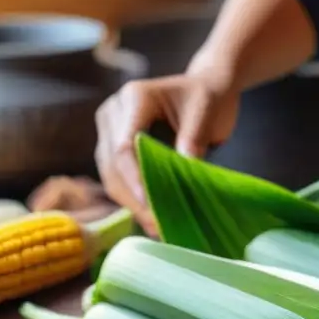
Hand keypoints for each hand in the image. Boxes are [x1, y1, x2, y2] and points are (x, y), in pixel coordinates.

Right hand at [95, 72, 239, 233]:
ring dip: (131, 204)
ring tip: (157, 228)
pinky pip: (118, 179)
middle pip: (112, 165)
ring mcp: (110, 131)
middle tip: (158, 226)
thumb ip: (192, 140)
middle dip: (133, 199)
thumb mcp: (206, 114)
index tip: (150, 206)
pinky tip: (152, 218)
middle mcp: (113, 113)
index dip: (134, 179)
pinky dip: (133, 199)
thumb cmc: (208, 98)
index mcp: (134, 98)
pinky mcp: (115, 148)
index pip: (124, 146)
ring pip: (110, 176)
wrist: (206, 90)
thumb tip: (183, 174)